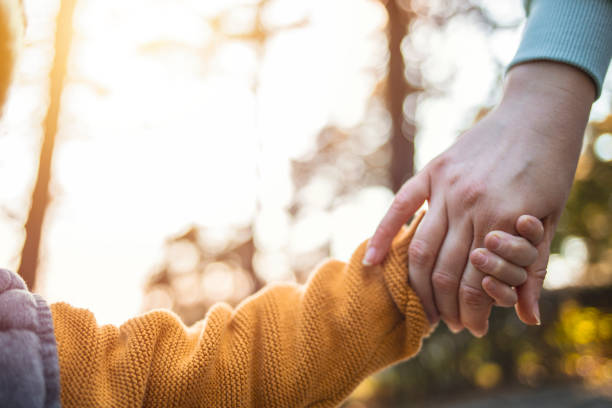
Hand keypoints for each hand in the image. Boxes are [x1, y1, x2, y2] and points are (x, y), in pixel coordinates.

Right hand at [365, 61, 594, 335]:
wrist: (538, 113)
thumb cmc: (551, 168)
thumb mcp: (551, 220)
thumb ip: (535, 268)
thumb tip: (527, 317)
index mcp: (504, 220)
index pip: (477, 284)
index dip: (474, 313)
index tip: (475, 328)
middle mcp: (470, 205)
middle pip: (445, 272)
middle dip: (446, 307)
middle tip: (450, 324)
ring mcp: (446, 187)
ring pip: (421, 248)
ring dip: (419, 285)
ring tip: (425, 306)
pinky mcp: (432, 171)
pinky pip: (400, 208)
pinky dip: (383, 236)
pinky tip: (371, 262)